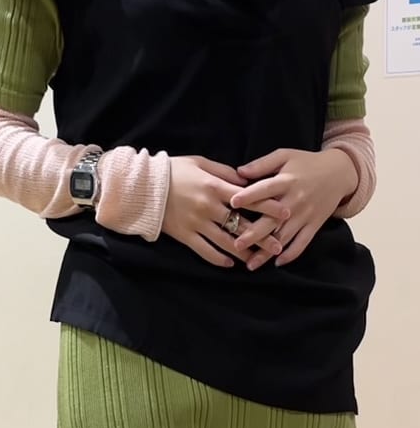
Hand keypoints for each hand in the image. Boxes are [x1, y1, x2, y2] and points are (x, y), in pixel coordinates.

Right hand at [162, 156, 288, 267]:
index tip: (285, 213)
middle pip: (241, 224)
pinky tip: (230, 264)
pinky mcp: (185, 235)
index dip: (268, 206)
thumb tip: (245, 179)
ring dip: (243, 252)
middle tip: (278, 246)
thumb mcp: (200, 162)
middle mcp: (209, 207)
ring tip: (258, 260)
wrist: (142, 187)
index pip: (248, 198)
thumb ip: (223, 171)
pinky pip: (205, 251)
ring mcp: (197, 223)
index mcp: (214, 186)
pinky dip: (218, 258)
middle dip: (261, 236)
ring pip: (225, 241)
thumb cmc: (173, 170)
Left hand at [230, 148, 358, 269]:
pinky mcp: (314, 225)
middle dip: (254, 234)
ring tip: (251, 264)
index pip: (265, 189)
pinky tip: (277, 263)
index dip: (249, 195)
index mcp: (286, 181)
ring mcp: (305, 215)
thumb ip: (262, 164)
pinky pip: (303, 243)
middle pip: (272, 220)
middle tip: (236, 245)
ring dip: (268, 252)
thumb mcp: (285, 156)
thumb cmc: (306, 163)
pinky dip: (291, 254)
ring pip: (284, 237)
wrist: (339, 173)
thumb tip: (239, 172)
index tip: (232, 203)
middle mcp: (295, 200)